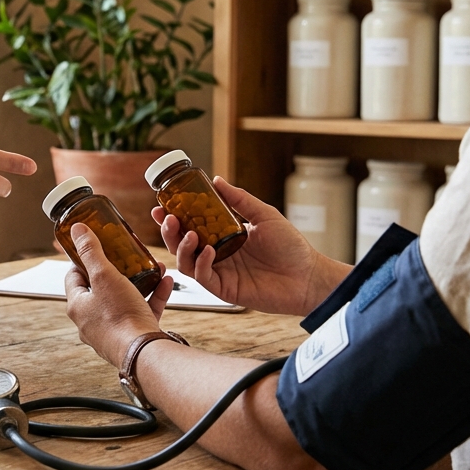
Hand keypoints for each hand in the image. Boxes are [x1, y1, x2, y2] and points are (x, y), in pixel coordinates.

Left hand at [62, 223, 174, 367]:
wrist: (144, 352)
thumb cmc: (119, 317)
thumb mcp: (104, 276)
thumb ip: (91, 251)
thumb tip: (77, 230)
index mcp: (78, 307)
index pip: (74, 278)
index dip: (82, 260)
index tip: (93, 248)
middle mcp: (91, 322)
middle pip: (100, 290)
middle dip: (117, 270)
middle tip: (126, 257)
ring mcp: (113, 331)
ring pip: (124, 300)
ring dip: (139, 282)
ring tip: (151, 267)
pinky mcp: (133, 336)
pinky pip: (143, 312)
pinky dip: (154, 296)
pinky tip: (166, 282)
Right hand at [152, 176, 349, 315]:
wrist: (307, 275)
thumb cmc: (290, 247)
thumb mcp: (264, 215)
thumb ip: (239, 199)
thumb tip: (216, 179)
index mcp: (223, 236)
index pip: (191, 225)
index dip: (174, 217)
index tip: (161, 206)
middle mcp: (217, 255)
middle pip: (182, 244)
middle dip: (170, 232)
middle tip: (167, 218)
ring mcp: (219, 272)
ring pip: (187, 262)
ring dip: (182, 247)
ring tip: (188, 234)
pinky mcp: (225, 289)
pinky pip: (203, 277)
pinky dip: (201, 264)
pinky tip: (208, 251)